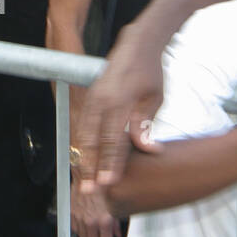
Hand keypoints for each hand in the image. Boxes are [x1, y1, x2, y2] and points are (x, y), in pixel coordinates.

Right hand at [71, 172, 121, 236]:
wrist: (90, 171)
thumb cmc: (106, 183)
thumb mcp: (118, 203)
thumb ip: (117, 222)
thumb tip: (117, 232)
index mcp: (103, 220)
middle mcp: (90, 220)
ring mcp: (79, 216)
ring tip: (95, 236)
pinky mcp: (72, 210)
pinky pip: (74, 227)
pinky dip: (80, 229)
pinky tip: (85, 226)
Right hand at [73, 25, 165, 191]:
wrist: (137, 45)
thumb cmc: (150, 72)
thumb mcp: (155, 97)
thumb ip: (146, 123)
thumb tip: (147, 149)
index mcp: (119, 100)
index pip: (113, 139)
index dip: (110, 163)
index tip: (109, 183)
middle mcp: (101, 100)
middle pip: (93, 140)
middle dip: (91, 167)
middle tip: (90, 191)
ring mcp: (92, 98)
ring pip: (83, 134)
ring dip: (83, 159)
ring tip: (84, 182)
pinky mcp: (89, 98)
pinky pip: (82, 126)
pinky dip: (82, 145)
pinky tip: (83, 160)